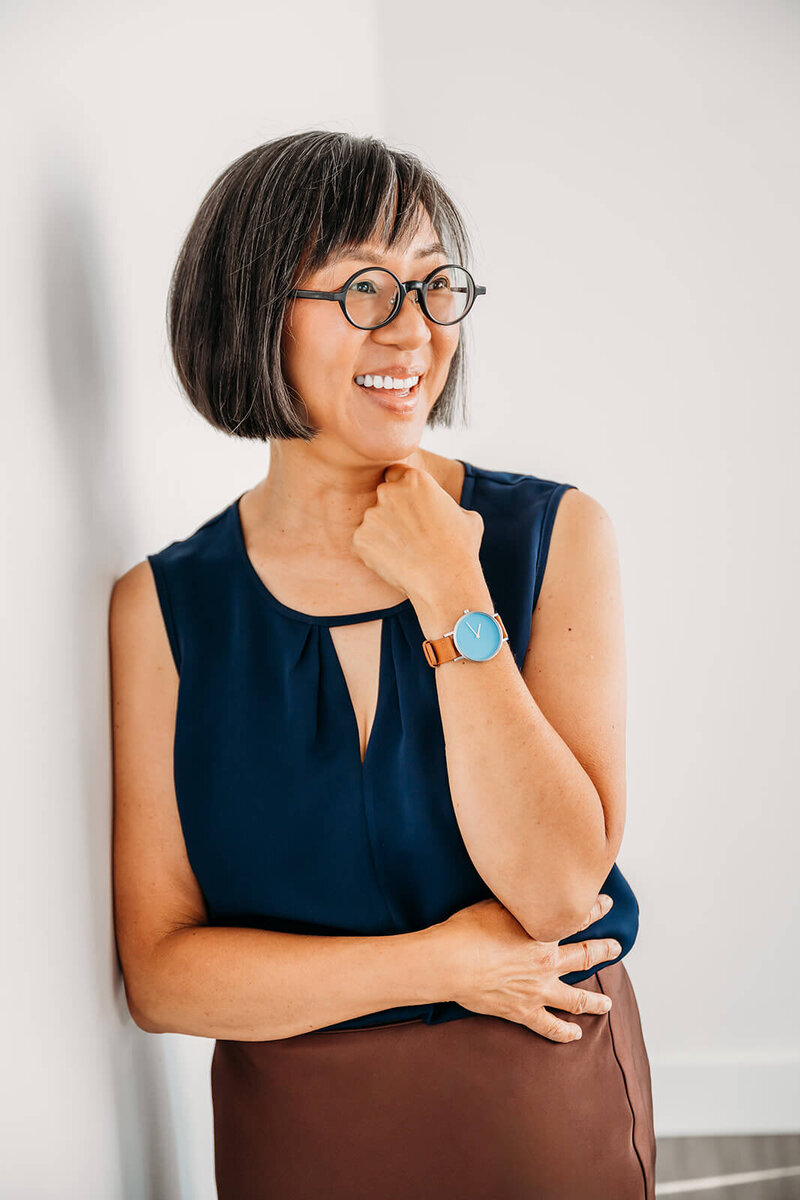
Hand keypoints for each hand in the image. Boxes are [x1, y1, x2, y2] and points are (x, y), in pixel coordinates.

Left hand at [351, 464, 483, 603]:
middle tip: (409, 533)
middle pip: (384, 495)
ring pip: (373, 520)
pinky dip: (375, 551)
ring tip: (405, 552)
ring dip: (383, 531)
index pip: (396, 473)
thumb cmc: (460, 550)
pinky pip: (364, 541)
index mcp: (415, 479)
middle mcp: (389, 492)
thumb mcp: (466, 516)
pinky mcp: (360, 539)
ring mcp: (371, 516)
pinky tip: (395, 562)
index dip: (402, 489)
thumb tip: (443, 507)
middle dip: (392, 510)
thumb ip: (445, 503)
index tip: (409, 505)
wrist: (446, 582)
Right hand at [438, 894, 619, 1041]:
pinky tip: (575, 1034)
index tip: (607, 904)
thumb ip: (517, 905)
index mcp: (543, 933)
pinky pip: (549, 1026)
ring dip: (595, 1001)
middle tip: (616, 947)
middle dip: (604, 950)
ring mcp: (538, 990)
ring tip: (607, 1004)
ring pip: (576, 998)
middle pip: (586, 956)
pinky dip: (564, 1032)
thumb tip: (524, 898)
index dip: (595, 909)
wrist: (452, 963)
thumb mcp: (496, 905)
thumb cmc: (468, 929)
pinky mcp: (523, 1011)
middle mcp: (547, 962)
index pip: (578, 918)